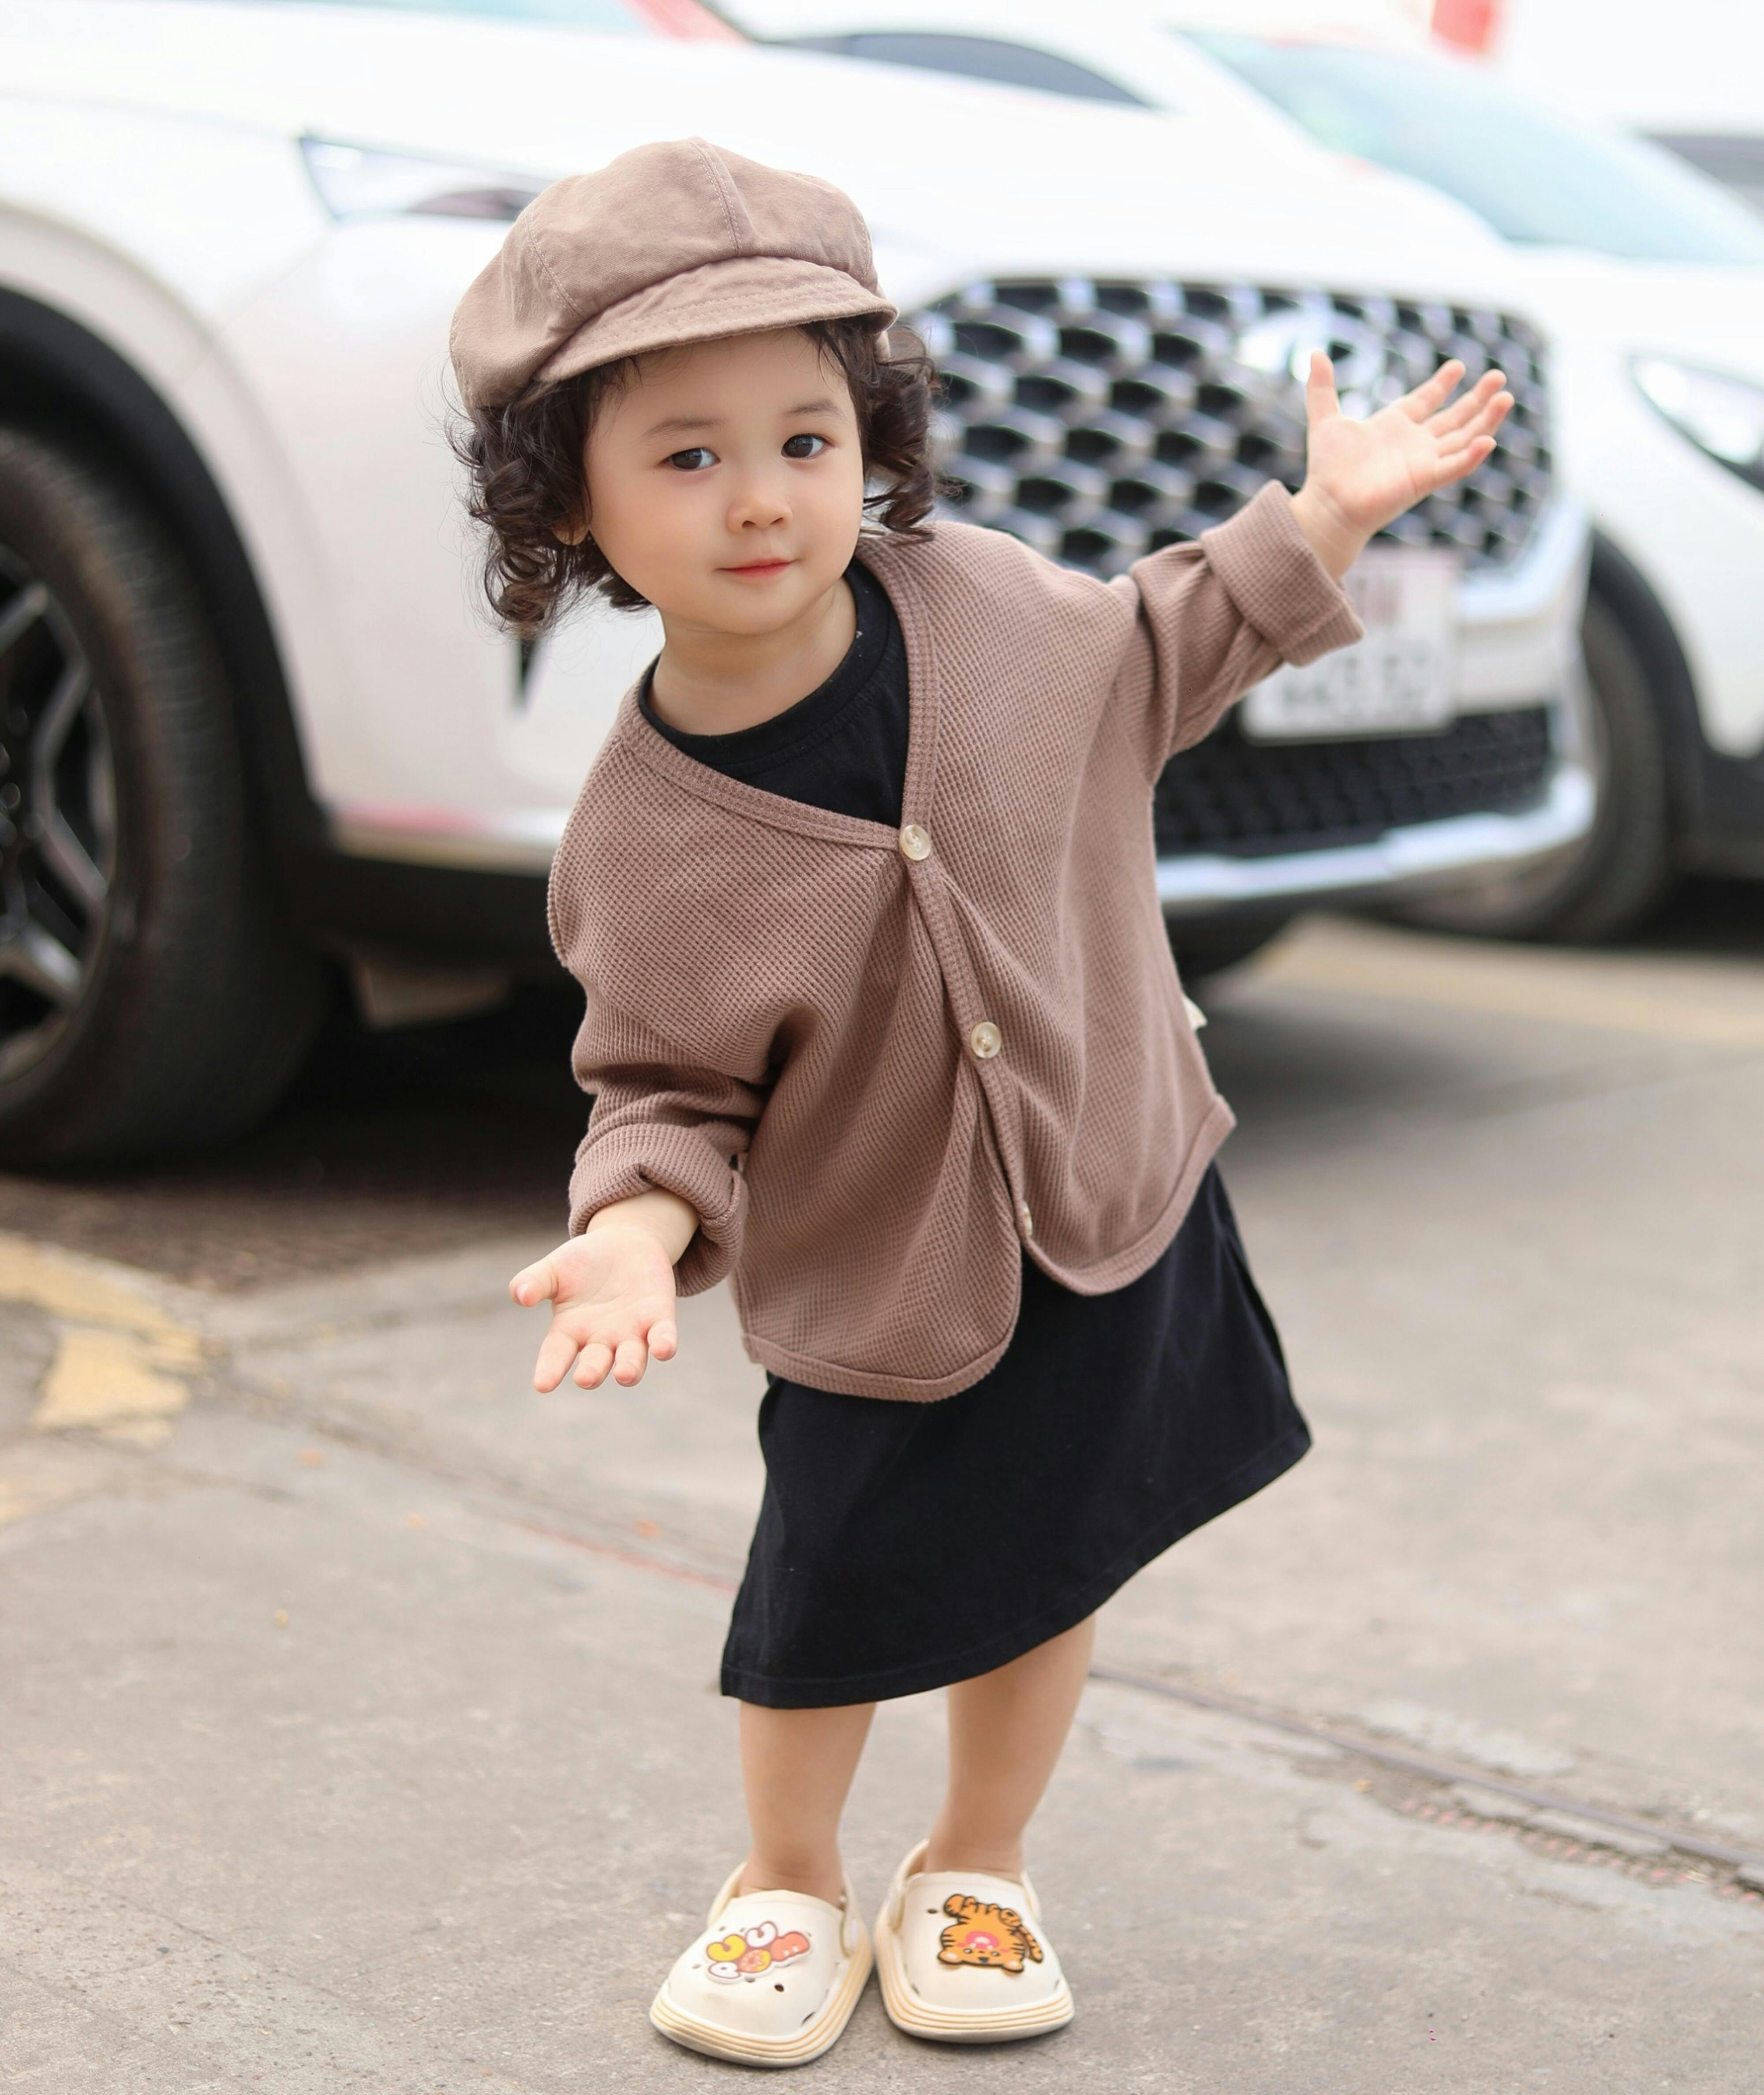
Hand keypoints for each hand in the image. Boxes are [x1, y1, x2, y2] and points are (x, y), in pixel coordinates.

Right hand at [510, 1208, 684, 1391]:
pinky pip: (662, 1337)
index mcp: (569, 1331)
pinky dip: (663, 1344)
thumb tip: (520, 1295)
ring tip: (624, 1375)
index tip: (542, 1385)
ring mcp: (631, 1332)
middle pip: (595, 1364)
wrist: (625, 1244)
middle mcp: (601, 1340)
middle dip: (592, 1373)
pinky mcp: (658, 1318)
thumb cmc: (583, 1262)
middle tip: (585, 1379)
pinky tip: (663, 1349)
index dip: (549, 1370)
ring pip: (631, 1359)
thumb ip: (535, 1281)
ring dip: (629, 1368)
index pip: (556, 1355)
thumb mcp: (555, 1268)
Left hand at [1290, 353, 1512, 578]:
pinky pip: (1454, 467)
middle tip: (1498, 377)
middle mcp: (1413, 444)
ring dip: (1486, 420)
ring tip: (1506, 397)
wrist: (1327, 504)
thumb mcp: (1325, 420)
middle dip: (1477, 398)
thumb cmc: (1327, 469)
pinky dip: (1471, 456)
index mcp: (1394, 426)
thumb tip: (1315, 354)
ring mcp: (1422, 462)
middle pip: (1454, 417)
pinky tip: (1488, 440)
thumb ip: (1322, 388)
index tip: (1458, 366)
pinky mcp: (1424, 481)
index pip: (1426, 400)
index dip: (1442, 384)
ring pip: (1464, 438)